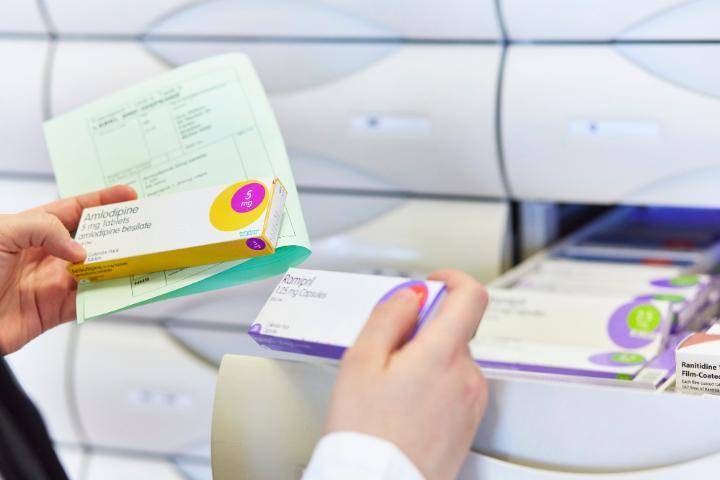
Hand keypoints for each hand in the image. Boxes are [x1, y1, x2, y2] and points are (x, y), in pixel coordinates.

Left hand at [0, 185, 136, 353]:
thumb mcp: (2, 232)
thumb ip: (45, 231)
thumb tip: (81, 251)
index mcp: (33, 228)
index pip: (75, 209)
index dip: (103, 201)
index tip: (129, 195)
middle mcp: (47, 253)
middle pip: (93, 239)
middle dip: (120, 233)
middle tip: (145, 228)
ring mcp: (53, 282)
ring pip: (98, 271)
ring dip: (120, 265)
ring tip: (143, 258)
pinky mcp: (55, 311)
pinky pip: (91, 302)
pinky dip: (110, 297)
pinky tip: (125, 289)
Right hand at [325, 270, 488, 479]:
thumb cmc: (366, 433)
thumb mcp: (360, 361)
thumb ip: (389, 317)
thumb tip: (410, 296)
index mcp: (442, 355)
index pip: (471, 296)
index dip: (452, 280)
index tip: (431, 285)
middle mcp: (466, 376)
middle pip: (455, 329)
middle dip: (423, 330)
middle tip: (387, 351)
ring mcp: (471, 402)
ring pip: (453, 359)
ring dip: (427, 359)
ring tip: (391, 387)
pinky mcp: (469, 423)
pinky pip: (455, 387)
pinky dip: (434, 384)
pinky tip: (404, 406)